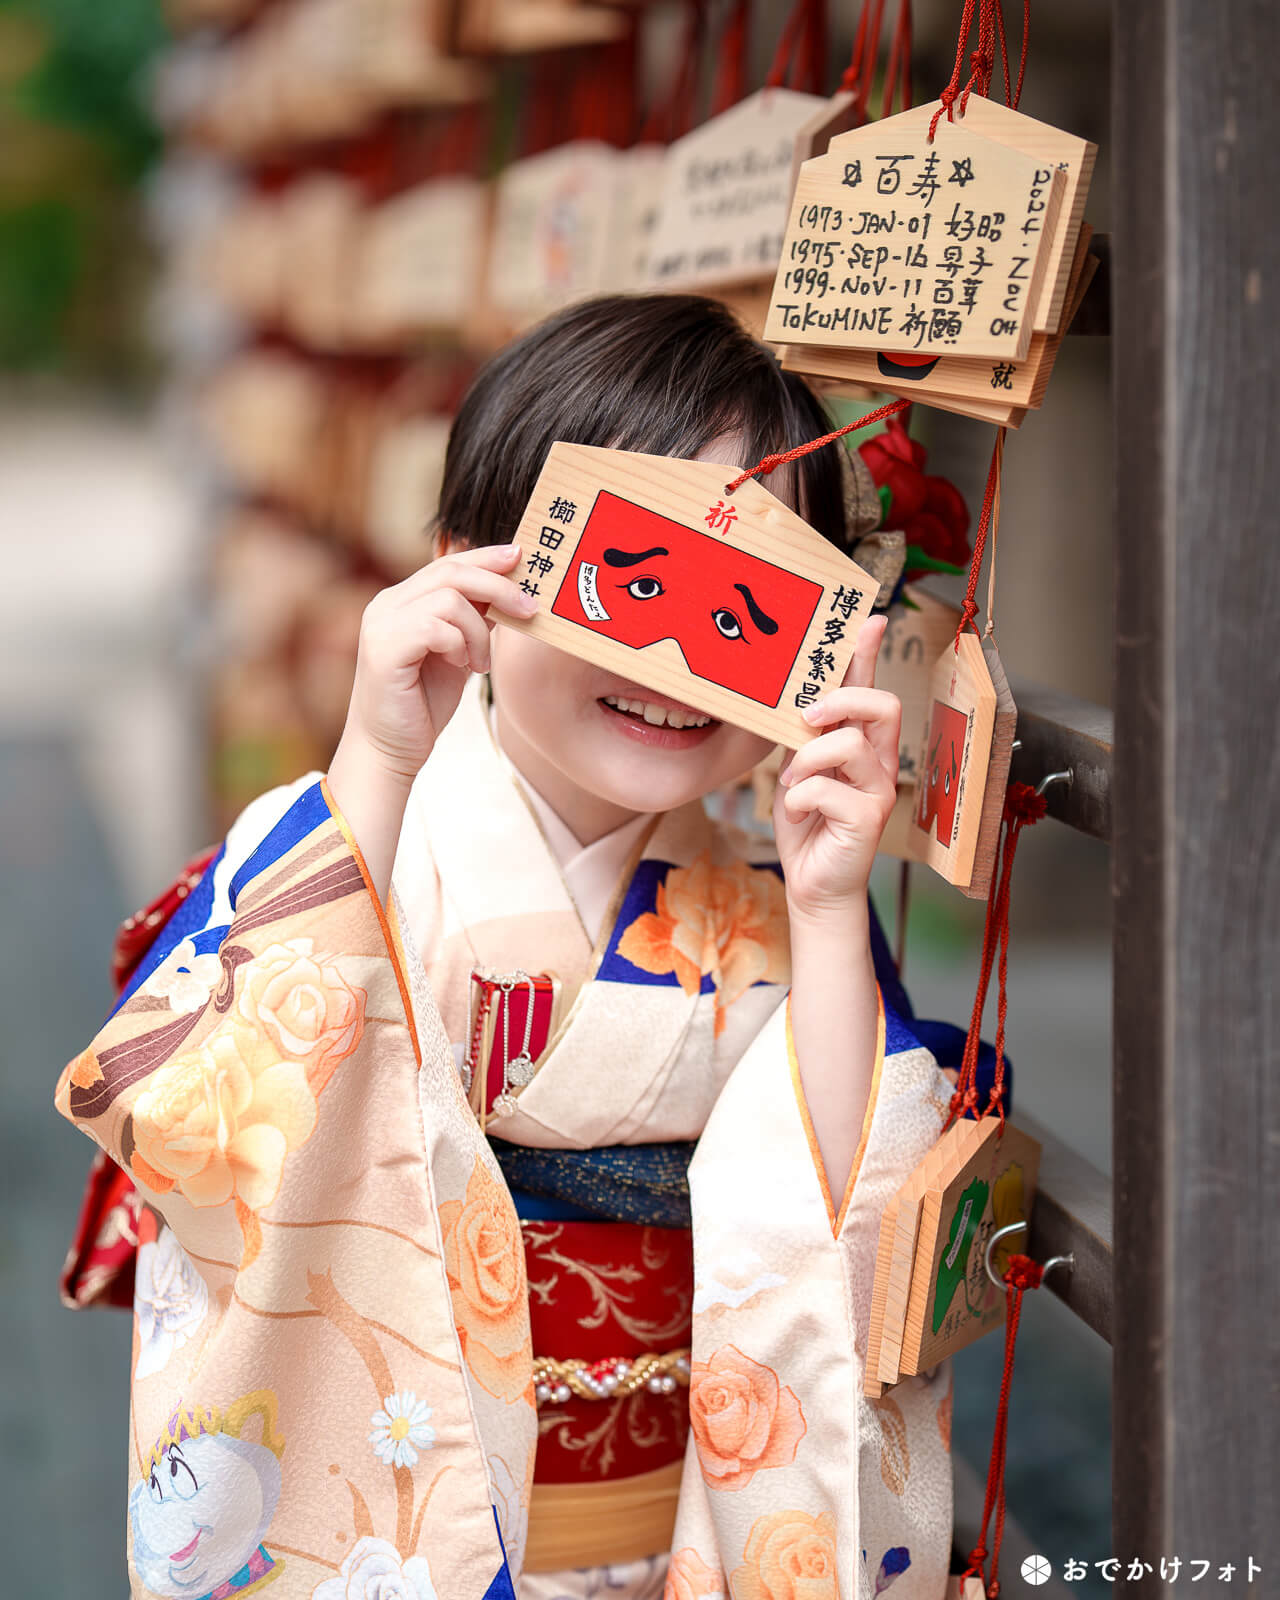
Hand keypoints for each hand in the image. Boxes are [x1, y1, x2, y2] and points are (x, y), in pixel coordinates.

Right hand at [327, 541, 534, 900]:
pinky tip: (461, 667)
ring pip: (449, 599)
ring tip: (479, 664)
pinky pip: (435, 627)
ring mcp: (381, 624)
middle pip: (450, 571)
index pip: (448, 563)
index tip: (521, 556)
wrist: (390, 750)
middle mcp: (386, 604)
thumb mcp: (458, 653)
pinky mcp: (383, 648)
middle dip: (498, 586)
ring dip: (479, 632)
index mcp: (402, 601)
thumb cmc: (422, 705)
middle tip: (530, 609)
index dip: (486, 557)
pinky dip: (459, 645)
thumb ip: (474, 622)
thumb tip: (511, 594)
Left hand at [773, 614, 900, 924]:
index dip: (870, 653)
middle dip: (842, 699)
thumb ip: (804, 737)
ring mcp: (878, 790)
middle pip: (883, 704)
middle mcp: (879, 762)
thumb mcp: (799, 770)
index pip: (871, 688)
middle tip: (807, 718)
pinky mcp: (868, 819)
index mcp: (863, 744)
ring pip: (848, 745)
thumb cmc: (807, 824)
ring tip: (794, 785)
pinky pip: (828, 788)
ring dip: (807, 761)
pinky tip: (798, 813)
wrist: (812, 883)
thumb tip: (792, 700)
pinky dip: (801, 798)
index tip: (868, 619)